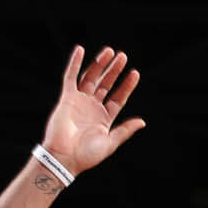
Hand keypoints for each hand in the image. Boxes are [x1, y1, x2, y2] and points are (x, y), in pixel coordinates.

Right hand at [42, 46, 144, 176]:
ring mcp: (80, 101)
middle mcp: (93, 107)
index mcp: (104, 118)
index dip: (126, 86)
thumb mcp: (110, 142)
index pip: (118, 97)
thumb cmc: (87, 155)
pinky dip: (75, 63)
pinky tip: (80, 50)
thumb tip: (142, 121)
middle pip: (106, 84)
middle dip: (114, 70)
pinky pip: (70, 77)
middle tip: (123, 56)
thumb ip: (125, 130)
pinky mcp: (67, 98)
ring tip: (109, 51)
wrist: (64, 157)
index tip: (135, 73)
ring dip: (99, 64)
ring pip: (91, 77)